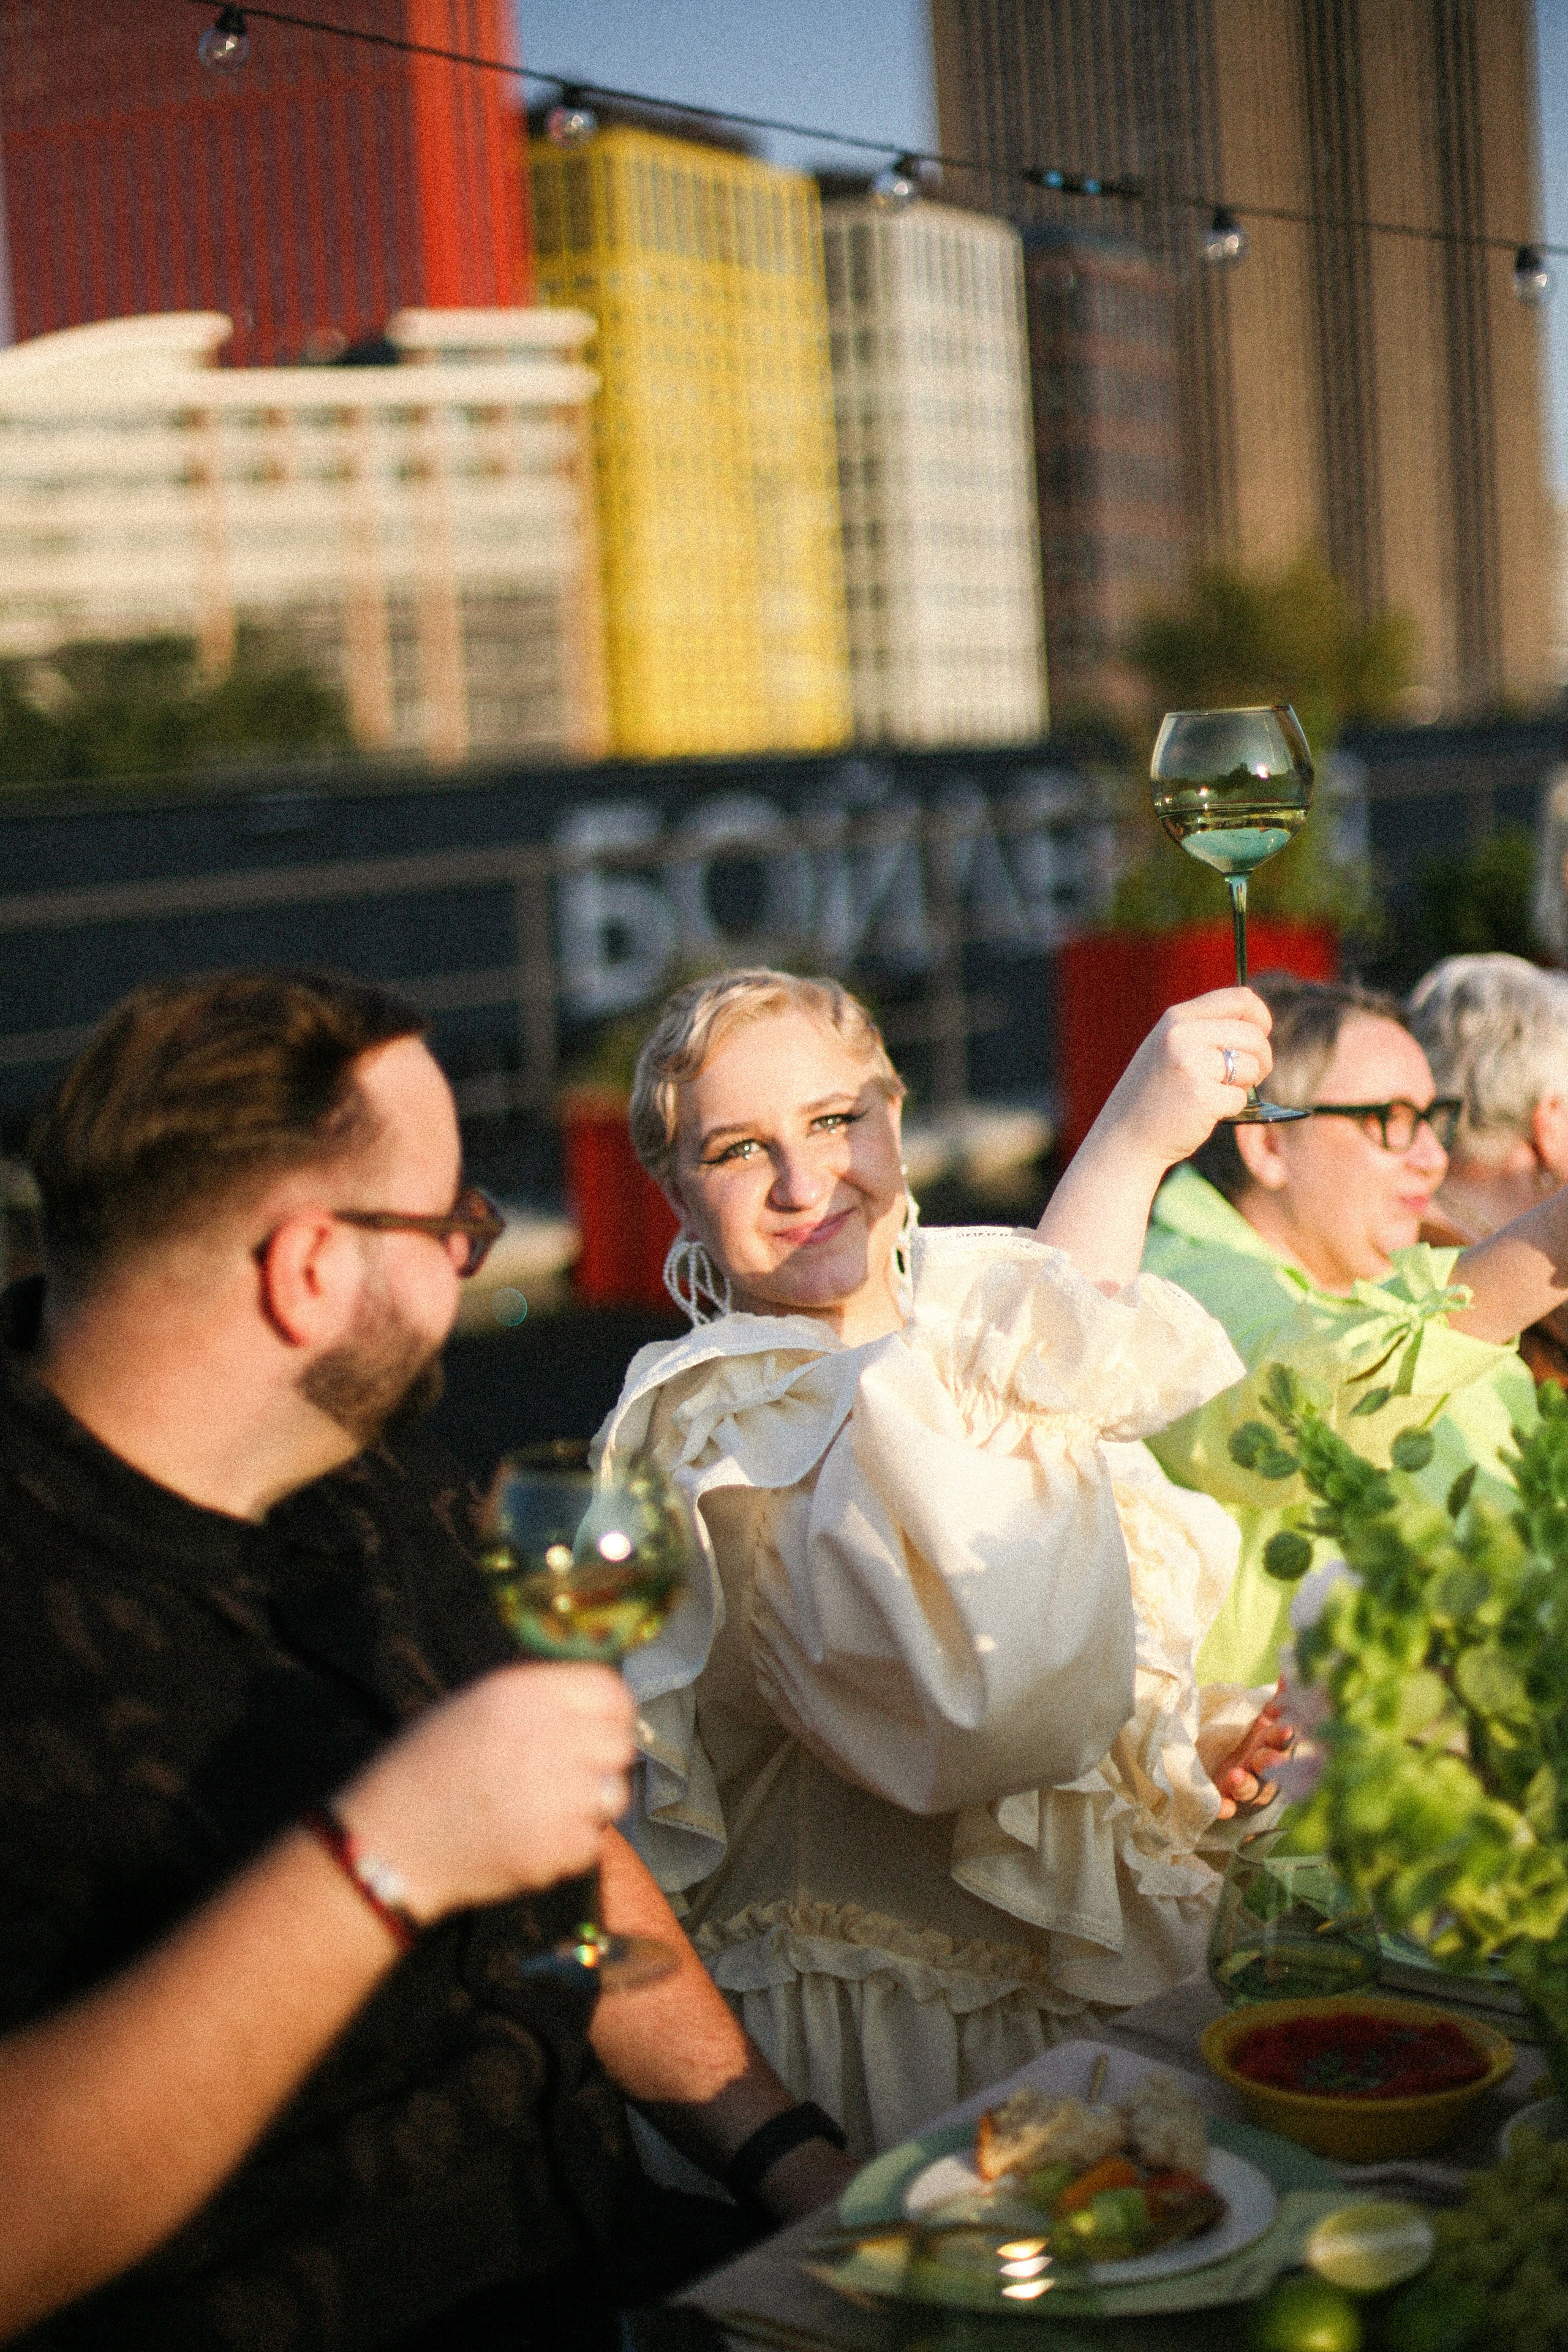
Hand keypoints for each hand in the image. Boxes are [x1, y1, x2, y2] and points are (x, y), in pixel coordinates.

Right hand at [335, 1663, 635, 1920]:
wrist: (389, 1843)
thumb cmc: (425, 1768)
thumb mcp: (473, 1704)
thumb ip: (537, 1697)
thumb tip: (590, 1703)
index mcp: (528, 1693)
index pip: (612, 1690)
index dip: (610, 1711)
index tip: (598, 1727)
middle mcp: (553, 1737)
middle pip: (620, 1743)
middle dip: (601, 1759)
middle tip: (567, 1773)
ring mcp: (561, 1796)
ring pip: (613, 1796)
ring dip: (589, 1804)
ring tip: (541, 1808)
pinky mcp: (559, 1848)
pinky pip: (591, 1842)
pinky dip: (568, 1846)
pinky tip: (527, 1838)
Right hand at [1090, 988, 1274, 1174]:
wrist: (1124, 1135)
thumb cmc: (1154, 1093)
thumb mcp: (1170, 1046)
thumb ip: (1205, 1030)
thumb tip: (1258, 1024)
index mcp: (1177, 1018)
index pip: (1239, 999)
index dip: (1260, 1017)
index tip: (1261, 1035)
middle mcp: (1182, 1035)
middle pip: (1253, 1035)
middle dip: (1262, 1058)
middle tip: (1247, 1076)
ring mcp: (1190, 1065)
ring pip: (1251, 1066)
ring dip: (1244, 1085)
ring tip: (1216, 1093)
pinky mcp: (1201, 1097)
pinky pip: (1240, 1098)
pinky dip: (1230, 1108)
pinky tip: (1205, 1112)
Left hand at [1200, 1696, 1293, 1818]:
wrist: (1234, 1769)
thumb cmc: (1256, 1739)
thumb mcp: (1267, 1716)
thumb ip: (1280, 1696)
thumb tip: (1290, 1669)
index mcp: (1274, 1744)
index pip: (1284, 1741)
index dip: (1285, 1737)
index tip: (1285, 1728)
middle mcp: (1265, 1768)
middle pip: (1272, 1768)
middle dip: (1270, 1763)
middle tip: (1262, 1758)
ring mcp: (1248, 1787)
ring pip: (1251, 1790)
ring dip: (1245, 1784)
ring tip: (1235, 1777)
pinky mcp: (1229, 1800)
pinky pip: (1228, 1807)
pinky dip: (1224, 1807)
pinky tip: (1220, 1807)